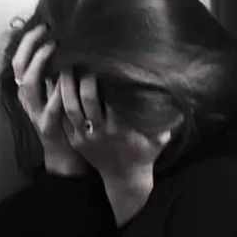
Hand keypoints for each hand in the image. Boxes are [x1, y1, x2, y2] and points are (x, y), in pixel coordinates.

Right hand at [12, 24, 89, 175]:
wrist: (66, 155)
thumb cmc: (67, 120)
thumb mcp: (59, 94)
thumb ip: (59, 75)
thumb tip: (69, 49)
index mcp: (29, 90)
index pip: (21, 59)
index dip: (29, 41)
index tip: (43, 25)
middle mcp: (28, 100)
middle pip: (20, 68)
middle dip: (32, 47)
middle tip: (47, 32)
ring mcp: (36, 114)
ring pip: (29, 86)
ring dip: (40, 65)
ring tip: (53, 50)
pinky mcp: (48, 128)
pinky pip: (50, 109)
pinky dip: (57, 94)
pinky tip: (65, 82)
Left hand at [59, 70, 172, 225]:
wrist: (125, 179)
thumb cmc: (145, 154)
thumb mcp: (160, 138)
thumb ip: (167, 121)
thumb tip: (178, 99)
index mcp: (122, 129)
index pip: (111, 98)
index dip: (105, 79)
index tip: (104, 61)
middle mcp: (101, 132)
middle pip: (87, 99)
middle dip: (83, 77)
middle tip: (81, 57)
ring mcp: (86, 137)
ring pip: (70, 107)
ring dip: (66, 86)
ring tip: (65, 65)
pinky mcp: (76, 141)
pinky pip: (63, 118)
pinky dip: (59, 101)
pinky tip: (57, 85)